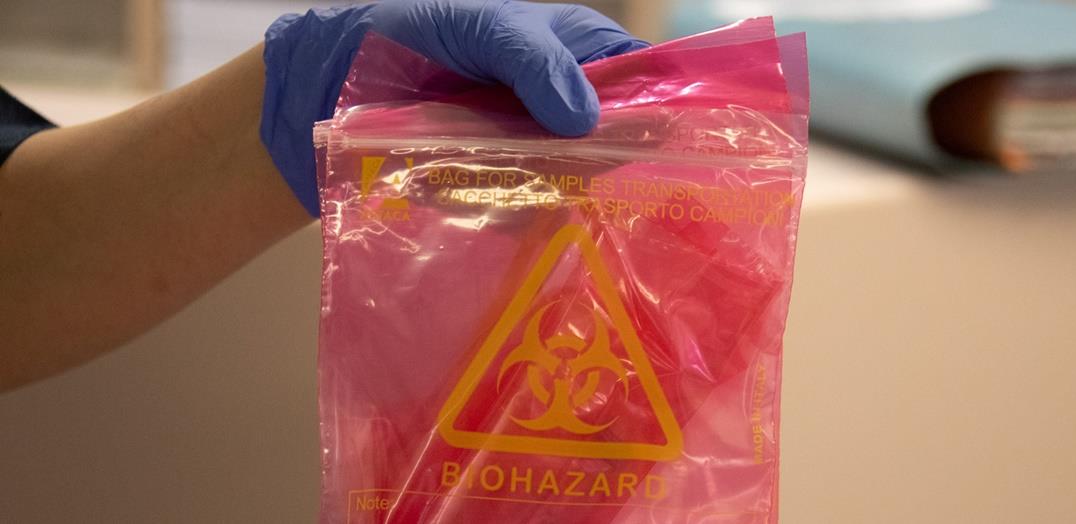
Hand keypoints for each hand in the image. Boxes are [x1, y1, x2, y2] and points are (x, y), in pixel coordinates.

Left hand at [261, 0, 647, 215]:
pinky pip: (531, 212)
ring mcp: (536, 151)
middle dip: (606, 159)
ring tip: (511, 178)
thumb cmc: (411, 35)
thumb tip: (584, 118)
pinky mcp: (503, 190)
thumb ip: (533, 60)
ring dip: (554, 188)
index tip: (665, 138)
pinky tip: (491, 205)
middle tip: (573, 164)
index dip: (660, 104)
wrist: (331, 87)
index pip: (643, 76)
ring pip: (578, 183)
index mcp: (573, 50)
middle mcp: (564, 103)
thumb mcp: (480, 26)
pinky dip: (516, 213)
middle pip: (619, 141)